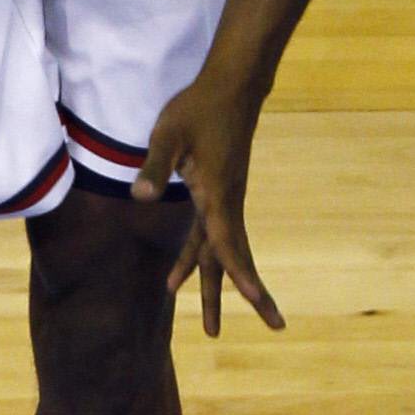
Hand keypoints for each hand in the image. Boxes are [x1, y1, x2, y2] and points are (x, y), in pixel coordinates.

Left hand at [132, 69, 284, 336]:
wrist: (230, 87)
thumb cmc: (198, 107)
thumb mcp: (169, 134)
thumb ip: (155, 166)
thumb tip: (139, 196)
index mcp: (218, 193)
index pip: (228, 241)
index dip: (240, 273)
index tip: (255, 299)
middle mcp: (227, 203)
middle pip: (235, 257)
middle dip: (250, 294)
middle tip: (276, 327)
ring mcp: (225, 200)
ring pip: (221, 252)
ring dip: (216, 286)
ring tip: (212, 327)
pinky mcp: (218, 193)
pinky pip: (211, 236)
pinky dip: (199, 260)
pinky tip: (180, 277)